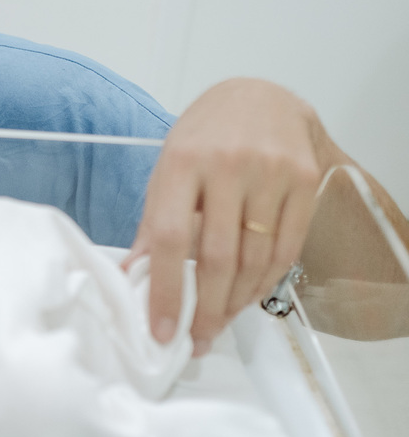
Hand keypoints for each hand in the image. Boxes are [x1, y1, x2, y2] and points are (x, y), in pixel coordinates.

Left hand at [129, 79, 322, 355]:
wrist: (259, 97)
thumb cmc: (202, 138)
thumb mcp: (166, 169)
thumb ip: (152, 223)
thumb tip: (131, 277)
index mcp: (181, 162)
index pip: (169, 238)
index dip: (165, 291)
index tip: (163, 331)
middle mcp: (227, 165)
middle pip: (217, 257)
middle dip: (206, 309)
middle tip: (197, 339)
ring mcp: (270, 172)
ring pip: (255, 259)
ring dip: (236, 302)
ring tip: (219, 322)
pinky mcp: (304, 179)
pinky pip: (287, 248)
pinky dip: (265, 282)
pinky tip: (248, 296)